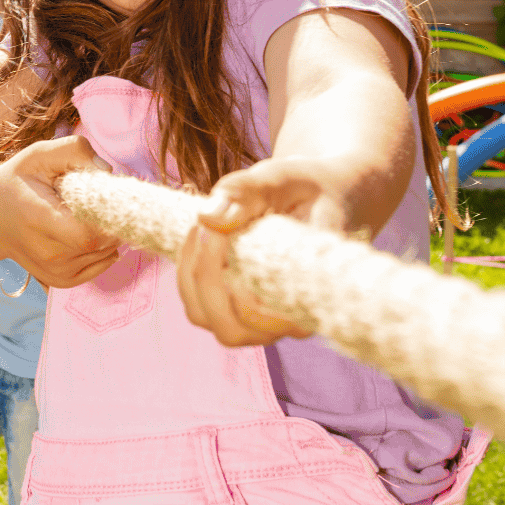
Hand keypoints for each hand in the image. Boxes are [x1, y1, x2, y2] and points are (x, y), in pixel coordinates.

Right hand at [0, 136, 120, 288]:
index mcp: (38, 219)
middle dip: (112, 218)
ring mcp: (54, 271)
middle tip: (99, 197)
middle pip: (101, 243)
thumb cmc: (17, 181)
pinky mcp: (62, 280)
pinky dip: (105, 246)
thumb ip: (74, 151)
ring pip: (106, 253)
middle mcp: (46, 252)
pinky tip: (88, 227)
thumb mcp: (38, 154)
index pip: (88, 233)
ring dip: (109, 230)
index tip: (108, 192)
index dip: (108, 213)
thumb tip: (106, 171)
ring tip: (84, 212)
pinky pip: (102, 264)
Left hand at [177, 156, 349, 346]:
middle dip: (206, 275)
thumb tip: (207, 217)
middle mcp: (288, 321)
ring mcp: (260, 321)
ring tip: (203, 228)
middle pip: (230, 327)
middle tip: (206, 227)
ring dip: (192, 272)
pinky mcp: (235, 311)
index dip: (230, 279)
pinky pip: (197, 305)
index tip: (219, 228)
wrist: (317, 197)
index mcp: (310, 296)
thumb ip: (246, 191)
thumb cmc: (304, 188)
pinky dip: (187, 271)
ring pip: (206, 318)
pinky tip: (200, 234)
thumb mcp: (281, 178)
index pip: (262, 316)